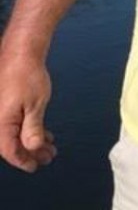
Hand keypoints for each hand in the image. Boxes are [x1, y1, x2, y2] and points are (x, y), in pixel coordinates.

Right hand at [0, 52, 55, 170]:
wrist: (20, 54)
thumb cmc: (26, 75)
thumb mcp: (36, 104)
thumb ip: (33, 128)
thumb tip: (31, 148)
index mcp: (1, 123)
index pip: (10, 150)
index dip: (24, 160)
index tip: (36, 166)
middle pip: (12, 144)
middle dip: (31, 152)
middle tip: (49, 156)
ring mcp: (0, 114)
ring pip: (15, 134)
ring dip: (32, 141)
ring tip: (50, 146)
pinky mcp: (5, 107)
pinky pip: (15, 124)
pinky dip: (29, 130)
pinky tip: (43, 133)